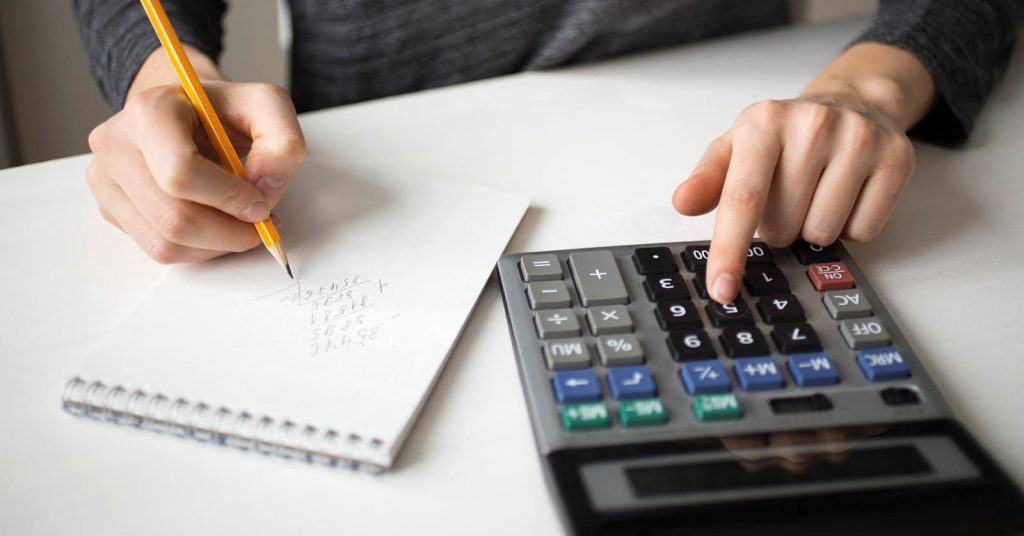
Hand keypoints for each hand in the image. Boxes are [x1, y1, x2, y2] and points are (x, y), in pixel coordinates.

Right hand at [85, 49, 304, 262]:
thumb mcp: (266, 107)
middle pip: (174, 218)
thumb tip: (264, 189)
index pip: (181, 174)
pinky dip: (198, 249)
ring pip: (165, 243)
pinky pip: (158, 248)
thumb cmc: (224, 112)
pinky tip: (217, 227)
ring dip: (217, 245)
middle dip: (229, 233)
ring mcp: (106, 179)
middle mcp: (115, 145)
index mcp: (149, 111)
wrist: (187, 114)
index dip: (228, 199)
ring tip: (241, 226)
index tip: (260, 205)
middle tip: (261, 225)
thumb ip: (282, 142)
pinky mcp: (109, 208)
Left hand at [672, 96, 913, 301]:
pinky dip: (850, 225)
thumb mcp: (736, 148)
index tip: (721, 289)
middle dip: (778, 226)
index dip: (730, 249)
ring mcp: (859, 139)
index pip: (743, 199)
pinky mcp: (896, 158)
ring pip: (822, 233)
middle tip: (786, 196)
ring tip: (815, 192)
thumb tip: (683, 202)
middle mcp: (813, 125)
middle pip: (783, 226)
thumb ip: (708, 179)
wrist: (851, 102)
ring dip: (813, 227)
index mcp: (764, 123)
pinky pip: (863, 229)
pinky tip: (846, 194)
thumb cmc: (784, 135)